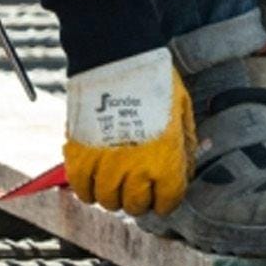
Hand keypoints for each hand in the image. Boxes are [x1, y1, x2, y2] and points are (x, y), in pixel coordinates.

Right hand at [62, 47, 191, 214]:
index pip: (168, 201)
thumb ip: (185, 146)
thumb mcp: (182, 112)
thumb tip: (185, 172)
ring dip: (112, 194)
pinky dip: (87, 189)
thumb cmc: (155, 82)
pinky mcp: (80, 156)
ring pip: (107, 201)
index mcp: (166, 159)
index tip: (161, 194)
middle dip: (139, 200)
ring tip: (115, 179)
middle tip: (137, 186)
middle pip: (135, 206)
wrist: (117, 58)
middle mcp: (136, 168)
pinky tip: (95, 177)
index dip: (166, 200)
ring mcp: (106, 164)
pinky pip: (81, 188)